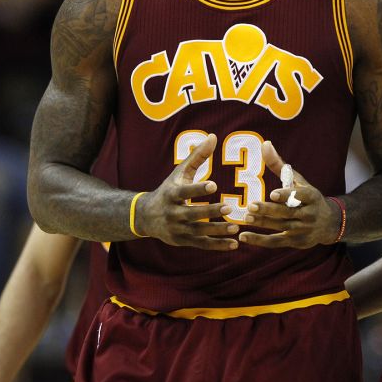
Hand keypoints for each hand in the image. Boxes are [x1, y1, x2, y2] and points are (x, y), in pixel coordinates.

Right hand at [138, 134, 238, 249]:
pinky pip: (202, 245)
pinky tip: (234, 244)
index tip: (214, 184)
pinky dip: (218, 246)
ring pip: (198, 231)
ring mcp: (177, 229)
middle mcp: (172, 213)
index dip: (198, 189)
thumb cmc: (169, 190)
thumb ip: (197, 156)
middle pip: (192, 214)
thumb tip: (213, 136)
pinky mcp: (182, 241)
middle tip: (230, 207)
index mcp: (171, 194)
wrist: (145, 216)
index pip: (185, 191)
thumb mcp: (179, 173)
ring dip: (217, 231)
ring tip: (236, 227)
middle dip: (210, 211)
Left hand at [238, 141, 339, 247]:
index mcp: (312, 197)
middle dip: (269, 210)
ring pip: (281, 227)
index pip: (301, 196)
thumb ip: (279, 165)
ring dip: (263, 224)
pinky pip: (275, 242)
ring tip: (246, 218)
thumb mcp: (299, 181)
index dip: (287, 195)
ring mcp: (303, 230)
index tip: (272, 194)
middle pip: (287, 213)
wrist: (329, 224)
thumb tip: (265, 144)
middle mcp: (309, 214)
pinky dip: (259, 241)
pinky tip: (243, 237)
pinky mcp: (296, 243)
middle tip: (251, 206)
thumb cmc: (308, 198)